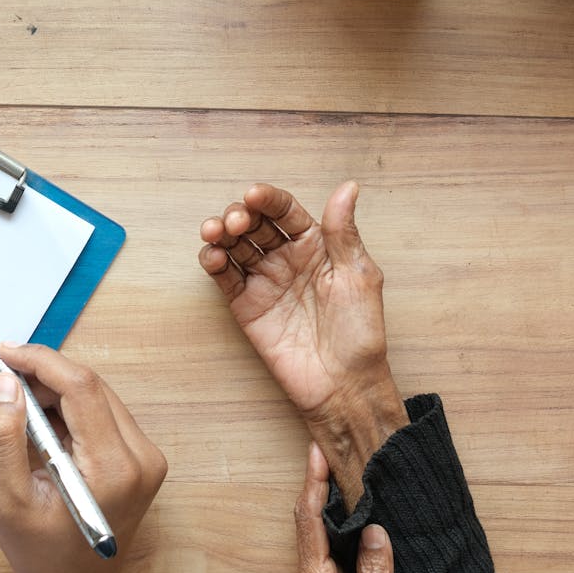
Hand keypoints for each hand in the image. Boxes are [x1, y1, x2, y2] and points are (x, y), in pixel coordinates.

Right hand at [0, 343, 166, 572]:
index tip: (5, 354)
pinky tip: (21, 429)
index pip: (81, 387)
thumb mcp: (7, 499)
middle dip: (35, 382)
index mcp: (115, 467)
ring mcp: (143, 458)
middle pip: (86, 388)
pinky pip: (94, 417)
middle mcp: (140, 457)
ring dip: (42, 399)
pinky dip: (57, 416)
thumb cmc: (42, 555)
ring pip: (89, 398)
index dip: (40, 362)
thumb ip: (3, 437)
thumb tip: (6, 385)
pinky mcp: (135, 459)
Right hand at [198, 182, 406, 507]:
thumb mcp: (358, 275)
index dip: (268, 199)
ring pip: (235, 245)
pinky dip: (213, 262)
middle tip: (236, 221)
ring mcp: (264, 281)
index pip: (286, 212)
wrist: (343, 385)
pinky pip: (224, 276)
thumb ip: (343, 232)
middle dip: (240, 214)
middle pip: (255, 223)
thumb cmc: (360, 333)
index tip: (253, 195)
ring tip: (216, 233)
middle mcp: (287, 258)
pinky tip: (213, 256)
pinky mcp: (246, 305)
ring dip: (220, 232)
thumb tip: (347, 187)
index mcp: (316, 246)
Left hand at [294, 442, 396, 572]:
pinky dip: (337, 520)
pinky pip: (329, 545)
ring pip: (317, 530)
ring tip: (340, 465)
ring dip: (326, 498)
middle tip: (328, 447)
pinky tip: (353, 507)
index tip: (317, 451)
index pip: (309, 521)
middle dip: (316, 481)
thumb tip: (376, 530)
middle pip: (308, 519)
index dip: (312, 482)